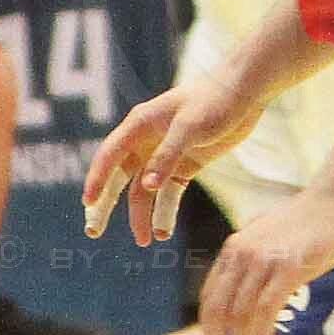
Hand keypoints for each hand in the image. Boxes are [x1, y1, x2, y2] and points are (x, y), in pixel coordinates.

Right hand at [83, 69, 266, 248]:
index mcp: (139, 126)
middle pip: (119, 179)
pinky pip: (169, 193)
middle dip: (106, 205)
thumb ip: (167, 157)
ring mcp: (164, 155)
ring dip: (142, 215)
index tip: (88, 204)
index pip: (110, 156)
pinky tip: (164, 231)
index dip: (97, 180)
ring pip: (144, 191)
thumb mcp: (190, 128)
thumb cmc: (214, 101)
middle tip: (93, 232)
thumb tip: (147, 187)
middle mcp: (146, 142)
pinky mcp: (184, 165)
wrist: (245, 93)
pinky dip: (165, 211)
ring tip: (145, 241)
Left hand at [197, 176, 333, 334]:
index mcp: (233, 250)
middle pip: (217, 309)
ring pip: (241, 314)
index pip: (211, 297)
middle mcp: (241, 254)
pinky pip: (265, 310)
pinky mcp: (288, 266)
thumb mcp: (274, 244)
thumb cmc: (313, 224)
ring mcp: (264, 260)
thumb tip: (259, 307)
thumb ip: (260, 270)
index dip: (210, 330)